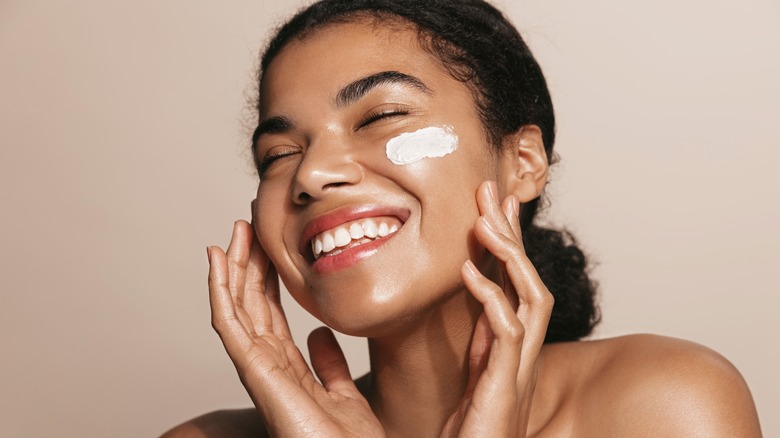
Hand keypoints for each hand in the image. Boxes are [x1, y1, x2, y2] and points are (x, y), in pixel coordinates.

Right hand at [208, 220, 383, 436]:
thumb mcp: (343, 392)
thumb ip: (328, 363)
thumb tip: (318, 333)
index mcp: (287, 369)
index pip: (270, 314)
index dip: (265, 279)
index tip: (267, 247)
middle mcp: (267, 367)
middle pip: (250, 305)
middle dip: (247, 265)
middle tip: (246, 227)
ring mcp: (258, 369)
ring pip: (236, 308)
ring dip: (231, 268)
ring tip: (231, 233)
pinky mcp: (255, 372)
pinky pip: (230, 325)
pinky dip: (220, 291)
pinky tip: (217, 261)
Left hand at [440, 181, 553, 436]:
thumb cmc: (473, 431)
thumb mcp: (477, 375)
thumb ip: (482, 342)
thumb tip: (479, 307)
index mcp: (513, 346)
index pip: (517, 282)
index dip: (510, 241)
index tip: (497, 204)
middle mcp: (523, 352)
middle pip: (529, 280)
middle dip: (512, 234)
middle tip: (492, 191)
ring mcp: (518, 367)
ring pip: (531, 298)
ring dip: (509, 257)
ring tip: (484, 221)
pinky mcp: (505, 384)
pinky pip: (505, 332)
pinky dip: (491, 297)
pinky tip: (468, 271)